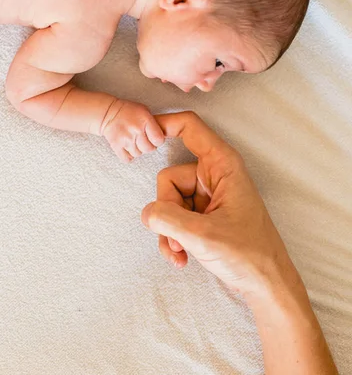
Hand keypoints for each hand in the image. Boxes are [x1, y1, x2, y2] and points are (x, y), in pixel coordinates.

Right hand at [101, 99, 163, 162]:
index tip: (154, 138)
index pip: (158, 139)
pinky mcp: (116, 146)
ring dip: (138, 150)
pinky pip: (127, 158)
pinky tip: (128, 147)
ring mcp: (125, 139)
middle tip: (143, 140)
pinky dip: (128, 155)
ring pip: (138, 154)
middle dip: (148, 146)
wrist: (108, 112)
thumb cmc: (128, 111)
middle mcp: (135, 130)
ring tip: (134, 141)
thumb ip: (153, 124)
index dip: (158, 140)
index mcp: (145, 120)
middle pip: (149, 149)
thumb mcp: (144, 111)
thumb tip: (161, 137)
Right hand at [142, 112, 296, 297]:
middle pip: (169, 177)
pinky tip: (181, 258)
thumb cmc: (247, 254)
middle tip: (180, 236)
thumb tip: (147, 213)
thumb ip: (167, 218)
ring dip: (169, 230)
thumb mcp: (202, 235)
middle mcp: (214, 175)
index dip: (165, 124)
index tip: (143, 134)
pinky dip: (173, 238)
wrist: (267, 285)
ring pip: (169, 201)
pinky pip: (174, 218)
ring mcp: (208, 196)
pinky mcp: (203, 215)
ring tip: (183, 251)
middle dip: (167, 210)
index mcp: (222, 164)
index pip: (190, 127)